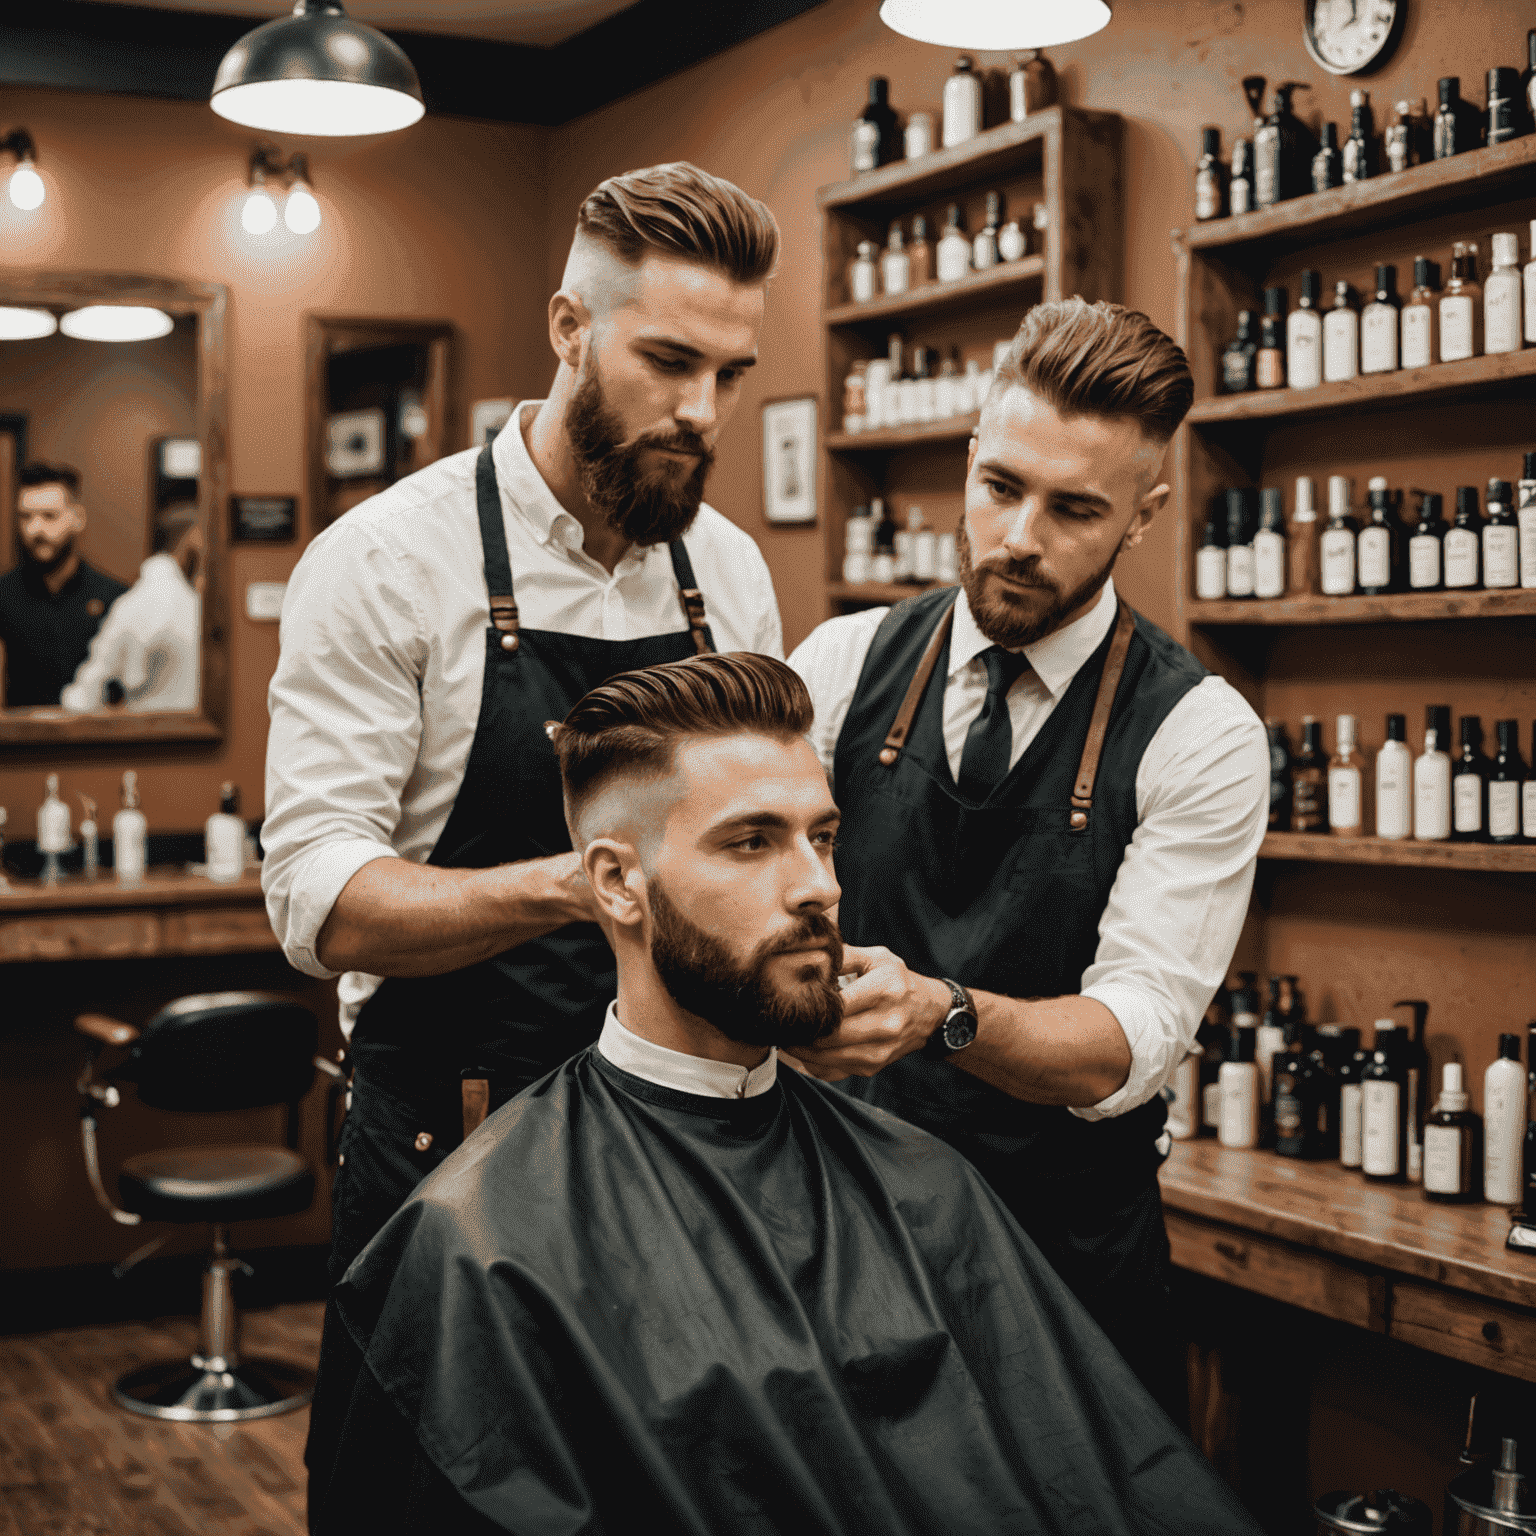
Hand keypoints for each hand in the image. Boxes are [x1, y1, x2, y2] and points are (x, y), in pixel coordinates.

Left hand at [783, 945, 949, 1081]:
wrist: (930, 1013)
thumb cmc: (899, 981)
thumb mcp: (877, 958)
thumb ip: (842, 956)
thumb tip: (807, 957)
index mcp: (885, 990)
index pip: (838, 1005)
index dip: (809, 1007)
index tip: (789, 1003)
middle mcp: (885, 1023)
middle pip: (830, 1036)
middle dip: (800, 1032)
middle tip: (780, 1023)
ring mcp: (880, 1049)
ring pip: (828, 1057)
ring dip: (801, 1050)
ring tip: (786, 1036)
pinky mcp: (873, 1066)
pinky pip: (834, 1071)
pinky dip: (812, 1063)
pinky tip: (803, 1050)